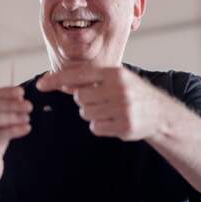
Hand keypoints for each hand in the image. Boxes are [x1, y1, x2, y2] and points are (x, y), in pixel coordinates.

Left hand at [36, 67, 164, 140]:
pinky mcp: (125, 126)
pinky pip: (96, 128)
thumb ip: (89, 81)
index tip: (40, 85)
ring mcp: (123, 108)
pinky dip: (100, 127)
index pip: (78, 74)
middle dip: (85, 102)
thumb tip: (63, 83)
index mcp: (115, 73)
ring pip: (86, 113)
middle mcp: (119, 88)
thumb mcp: (114, 81)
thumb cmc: (132, 94)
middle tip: (101, 102)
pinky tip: (114, 122)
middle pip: (80, 97)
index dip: (57, 80)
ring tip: (109, 111)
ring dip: (92, 115)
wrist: (160, 114)